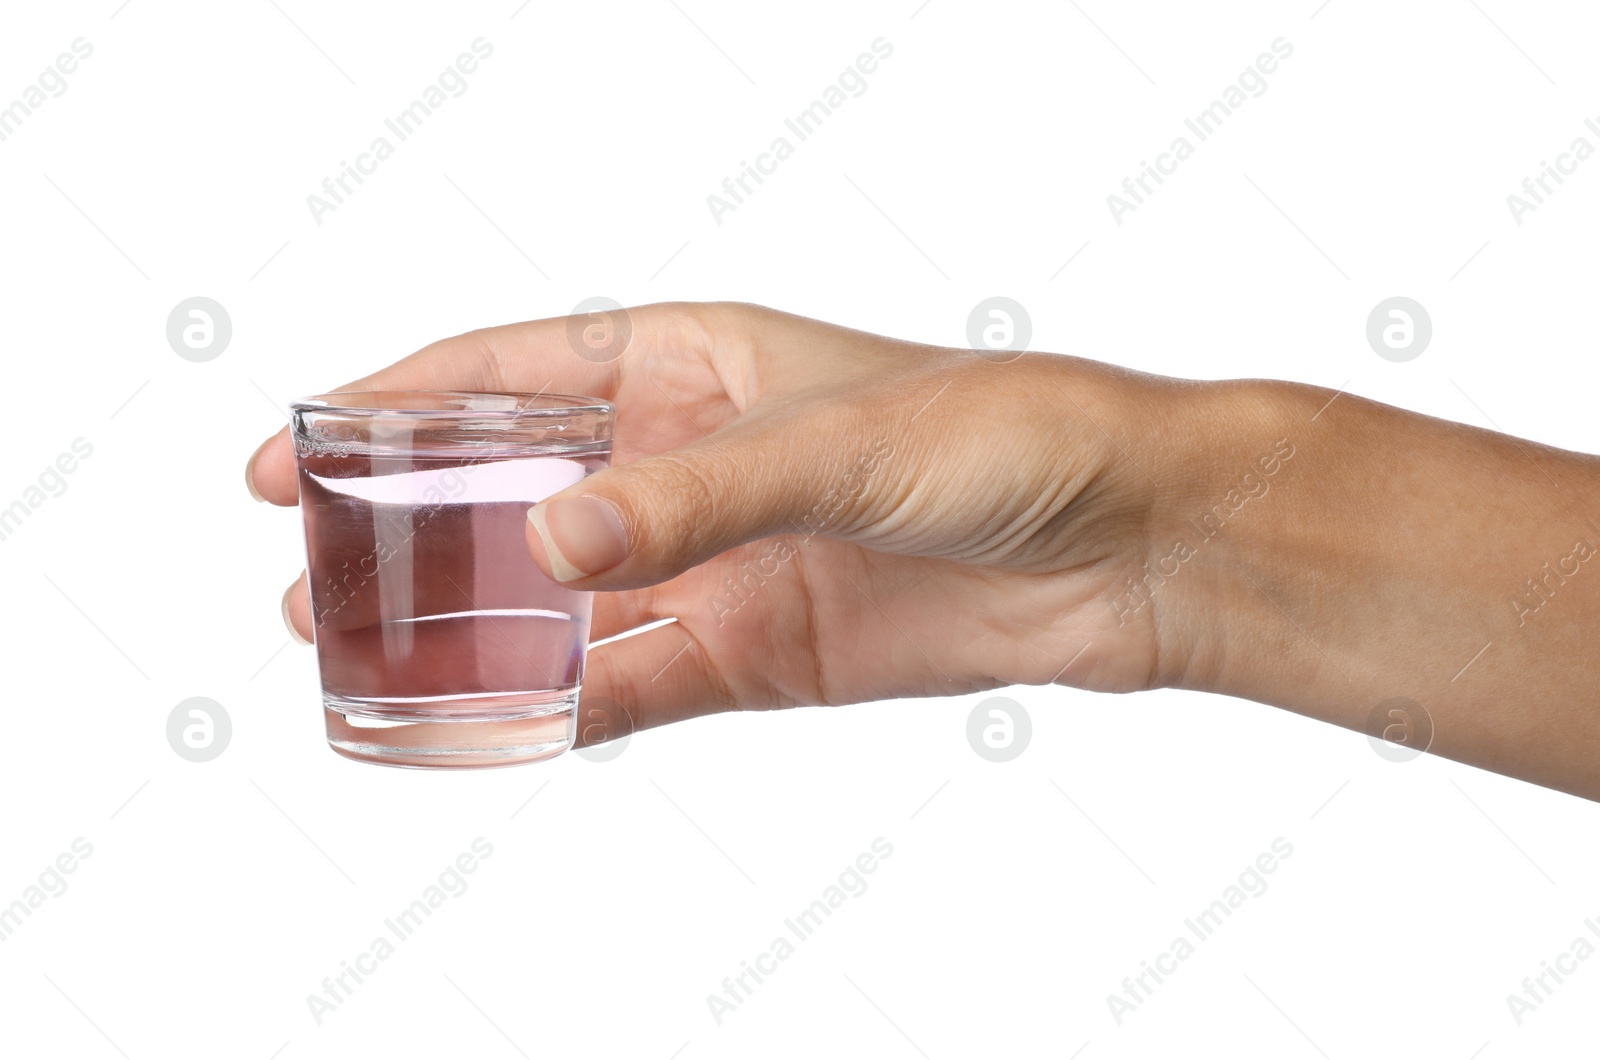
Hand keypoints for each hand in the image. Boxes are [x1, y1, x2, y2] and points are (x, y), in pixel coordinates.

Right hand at [247, 302, 1199, 740]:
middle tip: (306, 576)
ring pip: (560, 601)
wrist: (1123, 544)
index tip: (296, 447)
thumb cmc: (1003, 439)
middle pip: (512, 493)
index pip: (511, 373)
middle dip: (407, 531)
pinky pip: (633, 683)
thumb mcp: (835, 444)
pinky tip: (491, 722)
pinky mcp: (759, 651)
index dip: (394, 406)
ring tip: (360, 653)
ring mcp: (719, 562)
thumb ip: (691, 495)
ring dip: (466, 631)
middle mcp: (694, 463)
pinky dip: (561, 706)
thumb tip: (549, 540)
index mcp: (696, 364)